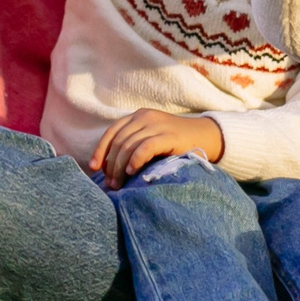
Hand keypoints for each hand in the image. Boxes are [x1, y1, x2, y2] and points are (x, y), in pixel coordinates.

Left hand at [91, 109, 225, 185]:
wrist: (205, 136)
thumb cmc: (175, 143)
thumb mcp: (151, 137)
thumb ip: (133, 144)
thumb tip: (109, 168)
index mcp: (138, 116)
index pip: (112, 132)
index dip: (100, 151)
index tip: (94, 168)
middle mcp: (145, 116)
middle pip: (119, 141)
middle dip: (110, 164)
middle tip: (110, 184)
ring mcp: (157, 124)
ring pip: (128, 145)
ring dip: (119, 167)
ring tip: (118, 184)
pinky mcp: (168, 135)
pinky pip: (145, 147)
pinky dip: (135, 160)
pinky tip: (131, 171)